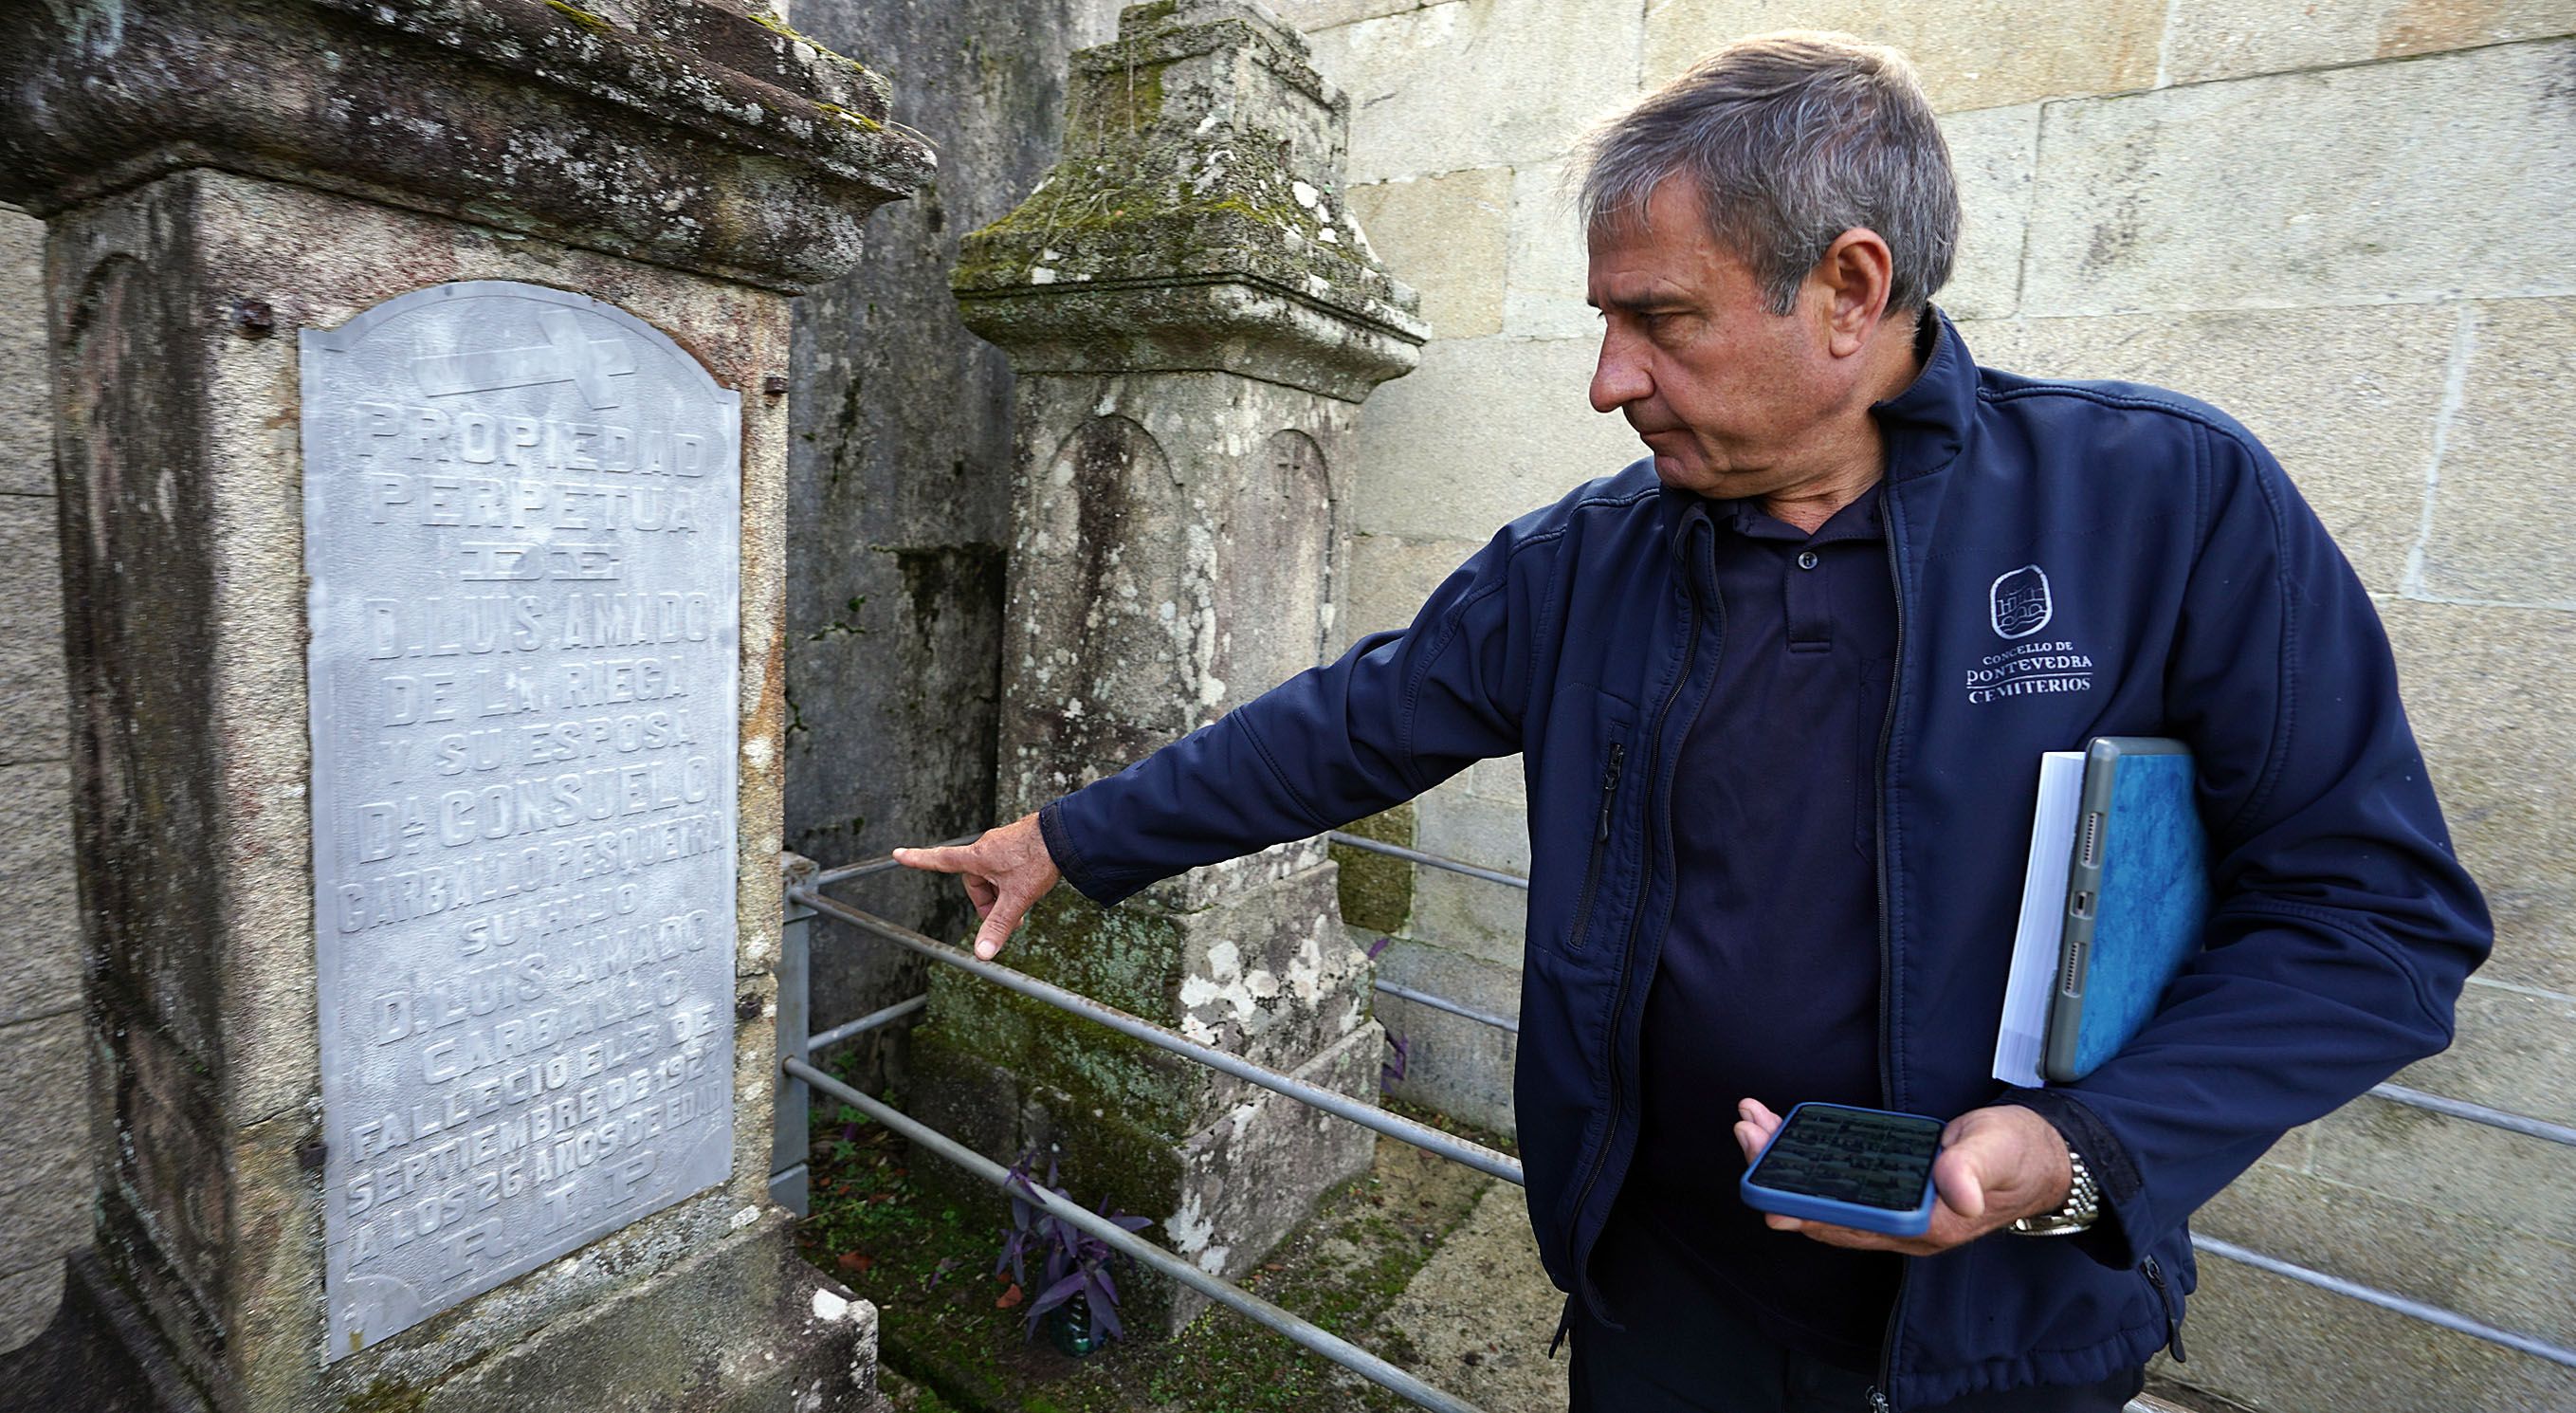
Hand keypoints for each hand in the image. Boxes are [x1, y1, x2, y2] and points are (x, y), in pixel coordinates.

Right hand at [892, 814, 1061, 959]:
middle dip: (988, 902)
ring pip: (993, 876)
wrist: (1067, 833)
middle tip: (1009, 917)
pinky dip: (1013, 881)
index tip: (899, 854)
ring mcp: (1002, 843)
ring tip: (1024, 899)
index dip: (919, 859)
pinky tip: (1031, 882)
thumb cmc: (1039, 858)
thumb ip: (998, 926)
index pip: (940, 859)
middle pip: (975, 882)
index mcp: (977, 856)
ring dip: (1003, 893)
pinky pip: (1006, 867)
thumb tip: (981, 954)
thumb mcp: (1017, 898)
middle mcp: (986, 846)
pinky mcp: (1017, 843)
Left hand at [1730, 1098, 2073, 1255]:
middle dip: (1779, 1175)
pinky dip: (1807, 1160)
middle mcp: (1903, 1229)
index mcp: (1926, 1225)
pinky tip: (1785, 1135)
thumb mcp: (1998, 1150)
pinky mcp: (1892, 1193)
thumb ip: (1973, 1168)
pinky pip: (1838, 1184)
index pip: (1851, 1225)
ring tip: (1754, 1125)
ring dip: (1785, 1164)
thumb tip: (1953, 1190)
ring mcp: (1895, 1213)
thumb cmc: (2019, 1153)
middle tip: (1748, 1132)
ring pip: (1826, 1197)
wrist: (2042, 1158)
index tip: (1764, 1190)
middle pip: (1825, 1212)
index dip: (1805, 1209)